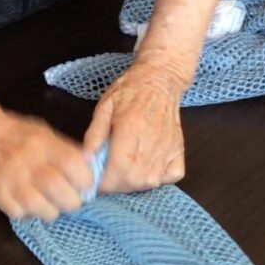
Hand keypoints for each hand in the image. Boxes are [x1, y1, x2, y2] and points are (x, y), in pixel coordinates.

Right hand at [0, 82, 92, 219]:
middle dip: (73, 201)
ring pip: (43, 209)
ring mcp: (11, 181)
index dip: (86, 179)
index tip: (86, 184)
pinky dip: (31, 213)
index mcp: (43, 143)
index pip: (73, 165)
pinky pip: (22, 214)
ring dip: (54, 210)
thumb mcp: (45, 132)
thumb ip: (67, 149)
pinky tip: (32, 202)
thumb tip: (92, 165)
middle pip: (59, 191)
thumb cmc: (19, 134)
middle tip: (73, 199)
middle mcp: (27, 162)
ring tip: (53, 203)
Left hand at [83, 59, 185, 193]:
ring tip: (123, 170)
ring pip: (149, 182)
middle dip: (115, 185)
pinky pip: (169, 178)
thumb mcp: (105, 106)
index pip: (118, 170)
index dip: (104, 182)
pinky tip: (145, 167)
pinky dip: (157, 179)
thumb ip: (94, 134)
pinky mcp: (179, 151)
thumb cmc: (131, 90)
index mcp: (130, 129)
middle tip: (107, 174)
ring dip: (133, 183)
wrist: (160, 79)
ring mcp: (168, 148)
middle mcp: (151, 142)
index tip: (94, 181)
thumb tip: (85, 160)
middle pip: (133, 181)